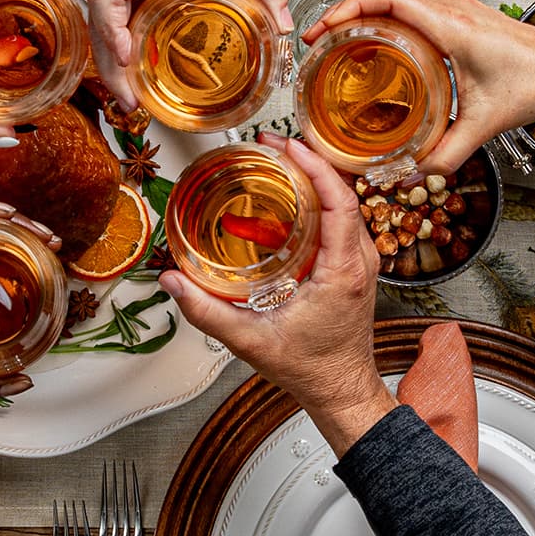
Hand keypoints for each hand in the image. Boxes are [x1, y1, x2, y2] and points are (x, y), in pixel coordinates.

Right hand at [85, 0, 290, 105]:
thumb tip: (283, 24)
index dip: (111, 29)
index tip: (127, 57)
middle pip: (98, 16)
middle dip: (109, 63)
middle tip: (130, 101)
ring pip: (99, 10)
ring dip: (109, 50)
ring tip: (128, 88)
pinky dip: (114, 29)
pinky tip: (131, 52)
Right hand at [158, 136, 394, 455]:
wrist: (341, 390)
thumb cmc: (309, 368)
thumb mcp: (251, 342)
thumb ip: (207, 312)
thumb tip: (172, 282)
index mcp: (343, 271)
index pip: (339, 201)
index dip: (314, 167)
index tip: (287, 146)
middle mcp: (361, 261)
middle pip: (344, 192)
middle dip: (308, 162)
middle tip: (271, 145)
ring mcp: (362, 263)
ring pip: (345, 204)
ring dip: (315, 178)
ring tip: (278, 162)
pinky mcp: (356, 267)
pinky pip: (343, 220)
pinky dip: (320, 199)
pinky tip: (292, 196)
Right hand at [308, 0, 534, 172]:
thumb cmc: (533, 83)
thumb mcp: (484, 124)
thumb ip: (446, 154)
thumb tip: (410, 174)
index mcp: (450, 26)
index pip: (387, 0)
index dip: (348, 9)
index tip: (322, 29)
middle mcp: (450, 8)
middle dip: (345, 14)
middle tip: (319, 41)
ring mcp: (456, 7)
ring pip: (397, 1)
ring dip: (365, 15)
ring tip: (339, 42)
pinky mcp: (460, 14)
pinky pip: (412, 9)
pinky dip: (387, 20)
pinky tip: (377, 46)